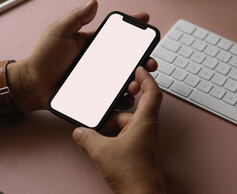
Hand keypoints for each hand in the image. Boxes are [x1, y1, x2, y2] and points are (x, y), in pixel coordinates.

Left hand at [7, 0, 155, 112]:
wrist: (32, 85)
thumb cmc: (42, 57)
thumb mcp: (58, 32)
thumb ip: (76, 17)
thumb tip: (93, 3)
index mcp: (95, 45)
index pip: (119, 35)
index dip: (133, 27)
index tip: (146, 20)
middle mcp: (102, 62)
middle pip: (130, 60)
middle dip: (145, 61)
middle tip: (150, 63)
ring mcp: (101, 79)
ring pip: (126, 80)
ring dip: (137, 81)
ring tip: (135, 84)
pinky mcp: (98, 95)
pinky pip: (116, 98)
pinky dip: (124, 99)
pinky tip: (127, 97)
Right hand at [72, 67, 165, 193]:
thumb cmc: (132, 173)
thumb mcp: (102, 151)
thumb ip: (88, 137)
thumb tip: (79, 132)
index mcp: (146, 121)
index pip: (152, 92)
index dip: (146, 78)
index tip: (139, 68)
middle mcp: (149, 129)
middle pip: (135, 108)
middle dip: (119, 107)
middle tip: (104, 106)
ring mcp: (146, 141)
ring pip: (129, 124)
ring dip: (114, 124)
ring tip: (96, 130)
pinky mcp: (142, 151)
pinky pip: (128, 136)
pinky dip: (116, 135)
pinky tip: (102, 143)